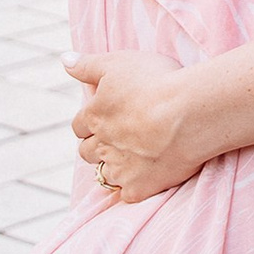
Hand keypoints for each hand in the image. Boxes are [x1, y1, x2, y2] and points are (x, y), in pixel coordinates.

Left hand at [64, 52, 213, 202]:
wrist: (189, 113)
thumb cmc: (157, 82)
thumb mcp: (119, 62)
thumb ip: (87, 64)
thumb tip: (64, 60)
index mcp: (94, 116)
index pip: (80, 124)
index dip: (91, 121)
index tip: (105, 118)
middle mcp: (102, 144)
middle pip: (88, 151)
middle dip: (97, 145)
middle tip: (117, 138)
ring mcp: (120, 169)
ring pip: (105, 174)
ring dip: (113, 166)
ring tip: (132, 157)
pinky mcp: (139, 187)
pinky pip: (128, 193)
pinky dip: (134, 186)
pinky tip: (146, 177)